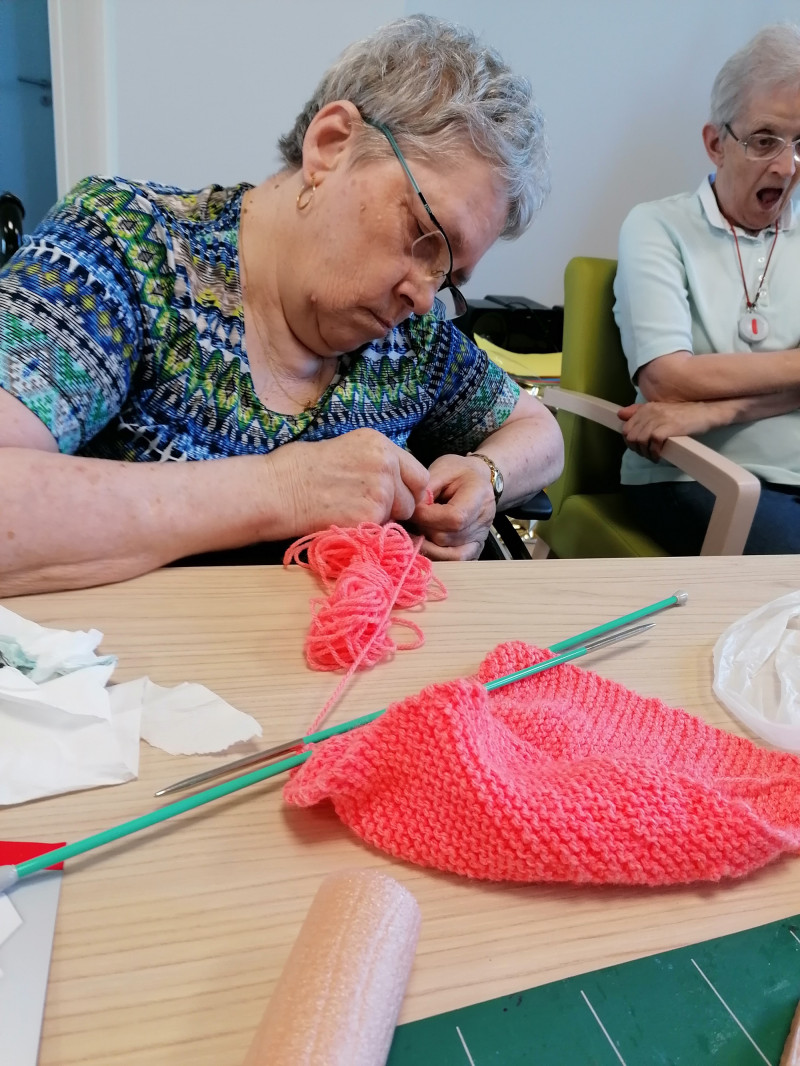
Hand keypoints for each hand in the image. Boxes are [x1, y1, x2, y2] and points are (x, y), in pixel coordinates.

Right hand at [266, 429, 429, 534]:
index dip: (408, 489)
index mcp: (380, 444)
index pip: (418, 474)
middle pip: (413, 497)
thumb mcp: (345, 449)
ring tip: (352, 512)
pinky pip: (383, 529)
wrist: (278, 489)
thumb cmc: (300, 469)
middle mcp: (386, 464)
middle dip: (398, 506)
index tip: (396, 497)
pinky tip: (346, 520)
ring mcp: (381, 490)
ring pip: (399, 516)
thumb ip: (375, 463)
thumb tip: (396, 482)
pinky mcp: (371, 516)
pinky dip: (369, 530)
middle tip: (369, 507)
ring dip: (383, 519)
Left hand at [409, 453, 495, 560]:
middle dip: (422, 531)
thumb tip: (410, 510)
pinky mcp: (475, 549)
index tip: (411, 511)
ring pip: (448, 554)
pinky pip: (455, 561)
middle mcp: (484, 520)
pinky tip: (424, 546)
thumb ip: (426, 490)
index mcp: (479, 495)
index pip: (454, 517)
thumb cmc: (458, 472)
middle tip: (406, 522)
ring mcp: (480, 538)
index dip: (427, 518)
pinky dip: (437, 557)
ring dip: (425, 545)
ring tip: (412, 534)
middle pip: (447, 538)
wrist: (479, 480)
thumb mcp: (441, 470)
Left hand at [617, 401, 720, 461]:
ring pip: (640, 441)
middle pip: (631, 436)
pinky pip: (653, 444)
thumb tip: (620, 415)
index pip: (626, 428)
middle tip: (647, 454)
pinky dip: (655, 453)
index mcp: (646, 408)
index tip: (639, 447)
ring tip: (653, 457)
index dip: (630, 441)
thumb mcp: (660, 410)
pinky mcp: (668, 428)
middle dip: (637, 449)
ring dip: (645, 453)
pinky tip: (660, 456)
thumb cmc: (683, 414)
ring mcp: (658, 419)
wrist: (705, 412)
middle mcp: (650, 412)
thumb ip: (639, 412)